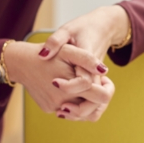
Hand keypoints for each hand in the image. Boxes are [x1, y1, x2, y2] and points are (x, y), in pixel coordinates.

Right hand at [3, 41, 114, 120]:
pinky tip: (68, 87)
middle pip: (93, 110)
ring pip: (81, 114)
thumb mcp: (68, 50)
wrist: (21, 62)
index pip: (102, 97)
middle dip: (97, 98)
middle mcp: (62, 103)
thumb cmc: (48, 54)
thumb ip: (87, 59)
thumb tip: (103, 71)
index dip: (107, 87)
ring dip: (86, 102)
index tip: (103, 78)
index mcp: (71, 88)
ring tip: (83, 86)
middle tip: (95, 84)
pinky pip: (67, 111)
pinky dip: (71, 102)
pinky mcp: (48, 109)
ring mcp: (54, 108)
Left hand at [35, 6, 129, 120]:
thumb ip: (55, 41)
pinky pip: (92, 105)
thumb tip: (42, 55)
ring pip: (96, 108)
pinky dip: (81, 111)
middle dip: (78, 110)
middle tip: (60, 108)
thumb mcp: (67, 29)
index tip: (54, 83)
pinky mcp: (95, 85)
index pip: (85, 82)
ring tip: (60, 111)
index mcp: (90, 61)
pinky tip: (63, 107)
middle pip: (96, 101)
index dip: (69, 87)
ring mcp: (97, 81)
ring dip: (80, 113)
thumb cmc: (82, 28)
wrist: (101, 29)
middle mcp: (97, 74)